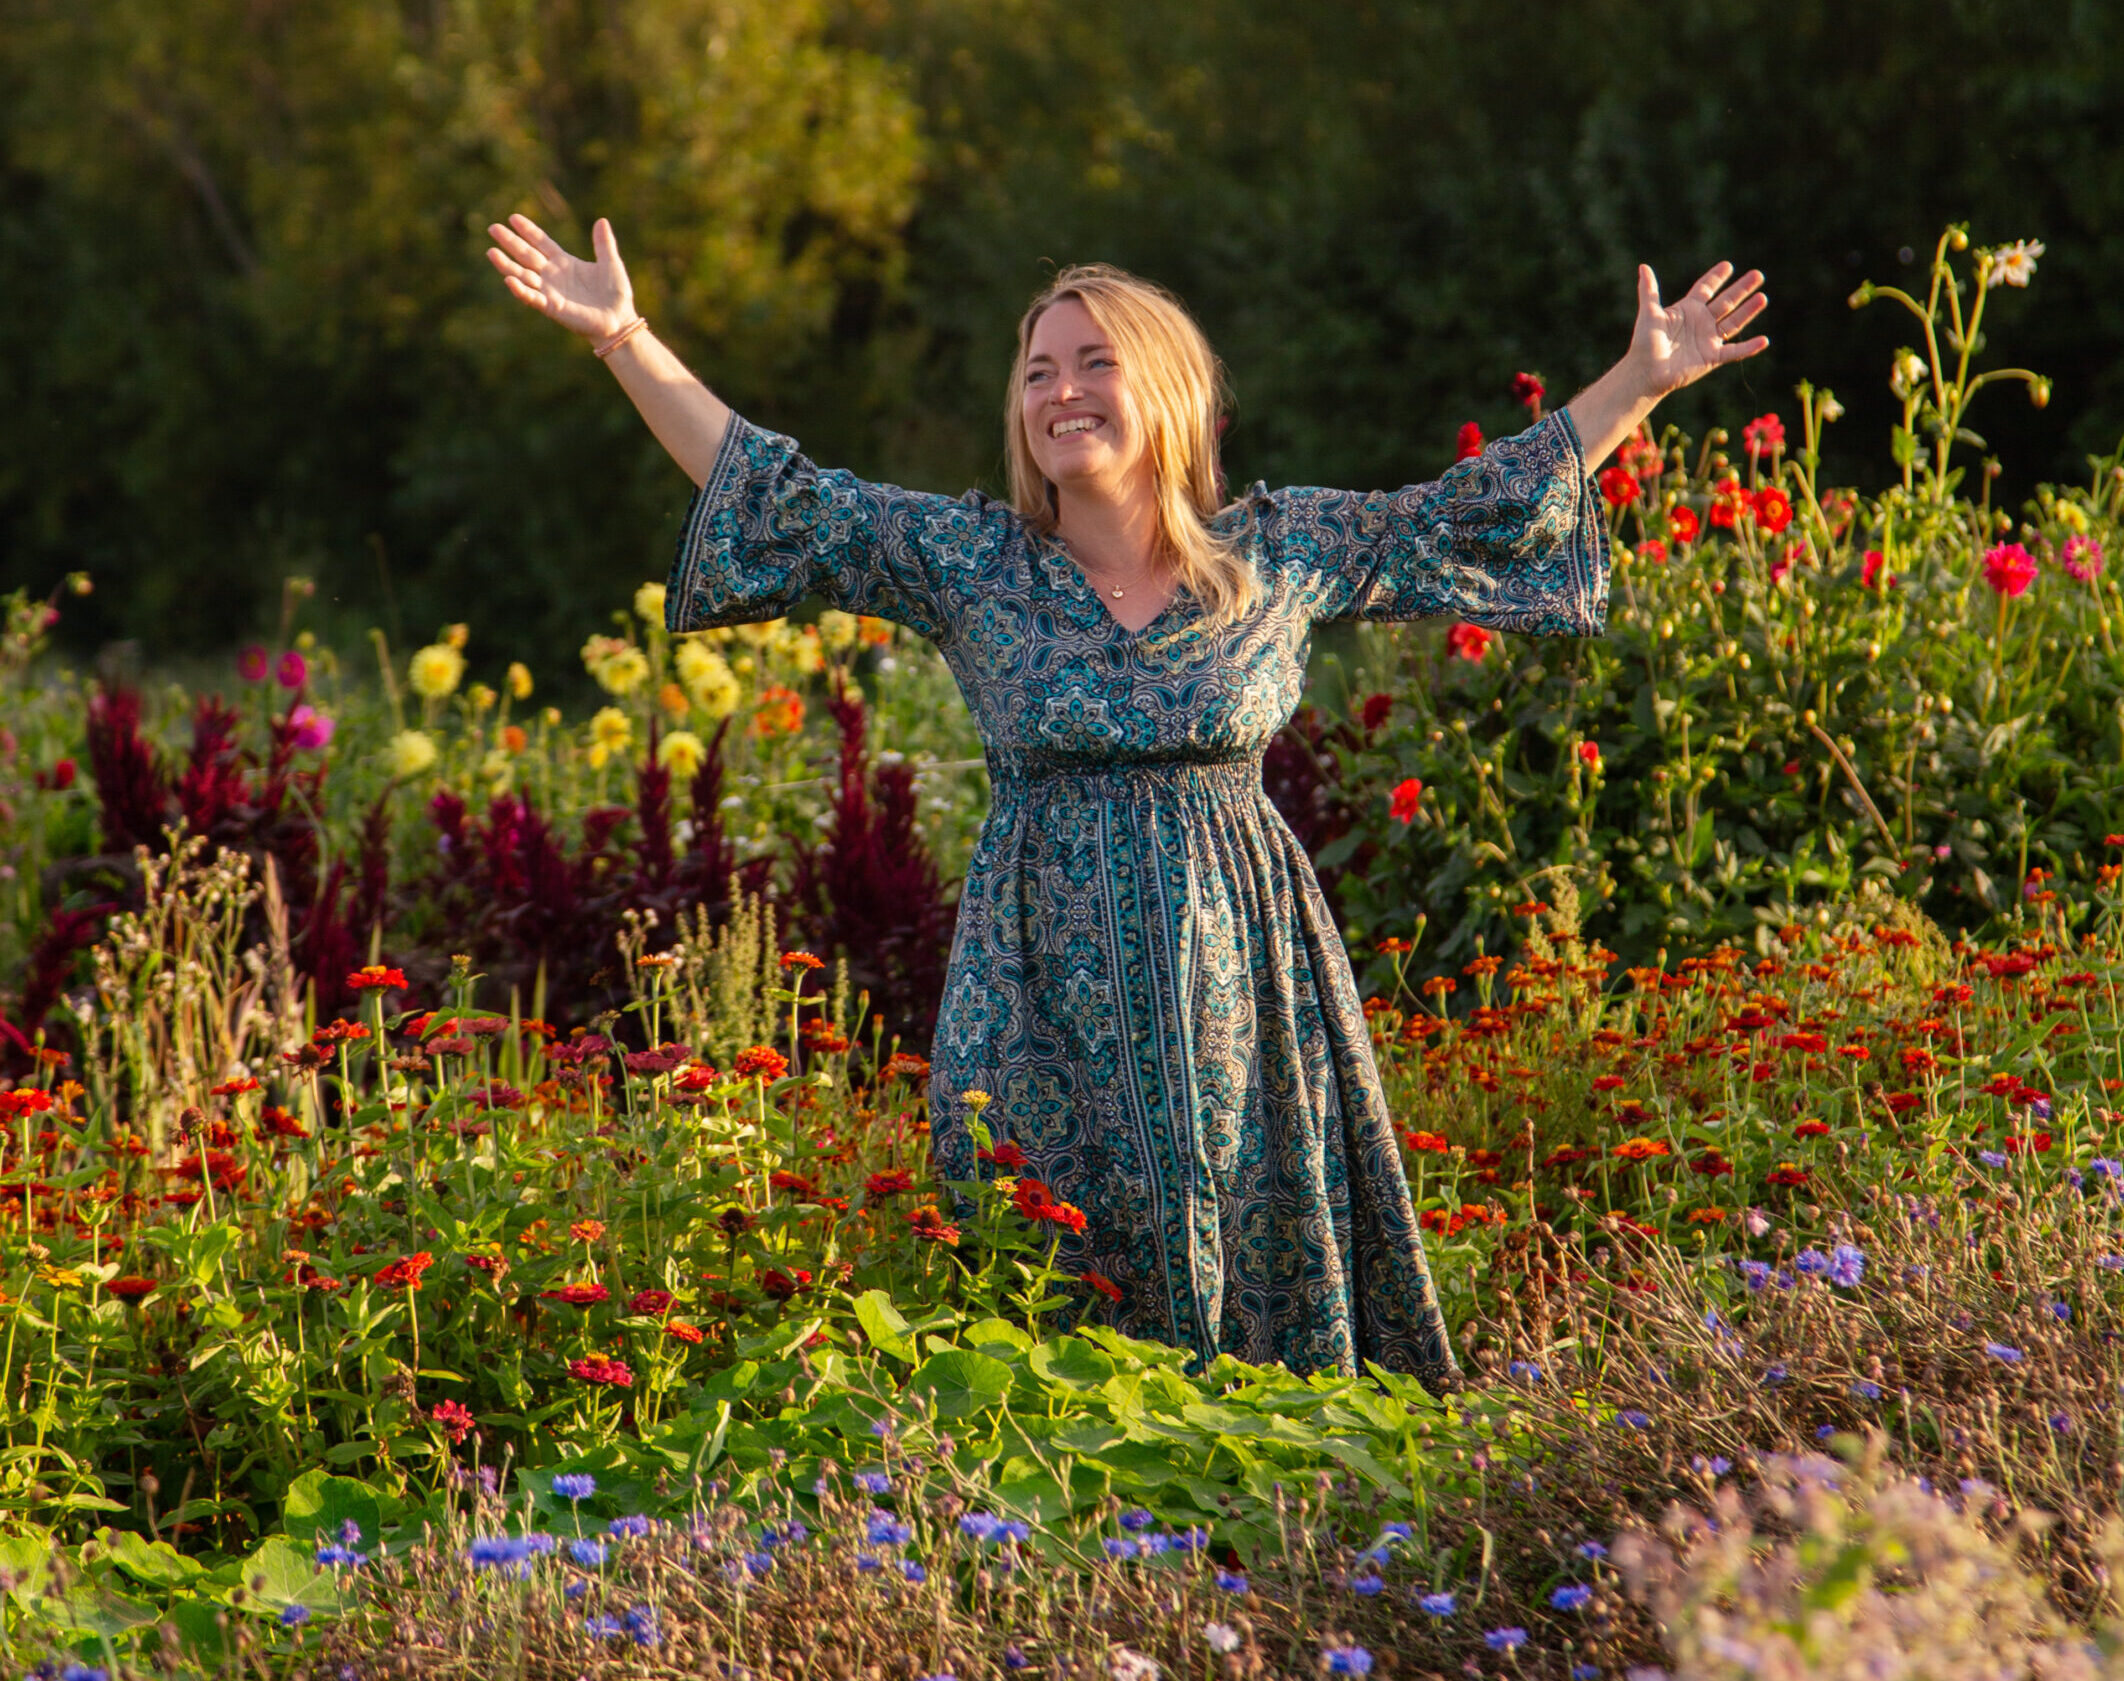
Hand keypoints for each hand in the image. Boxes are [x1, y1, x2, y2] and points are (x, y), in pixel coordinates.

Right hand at [484, 213, 636, 341]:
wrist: (620, 320)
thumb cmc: (615, 294)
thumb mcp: (611, 264)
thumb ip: (604, 244)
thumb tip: (602, 221)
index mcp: (564, 262)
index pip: (541, 242)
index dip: (528, 231)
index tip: (513, 217)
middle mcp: (553, 275)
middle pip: (526, 255)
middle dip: (510, 242)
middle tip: (493, 228)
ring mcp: (550, 291)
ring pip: (523, 275)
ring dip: (507, 265)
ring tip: (491, 252)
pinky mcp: (553, 307)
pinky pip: (533, 298)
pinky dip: (521, 290)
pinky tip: (509, 280)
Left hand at [1628, 261, 1768, 398]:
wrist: (1645, 373)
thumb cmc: (1644, 343)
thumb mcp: (1649, 314)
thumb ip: (1649, 291)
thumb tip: (1643, 267)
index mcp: (1688, 310)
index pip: (1706, 289)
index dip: (1716, 278)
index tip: (1728, 266)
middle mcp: (1701, 322)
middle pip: (1726, 302)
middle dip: (1742, 289)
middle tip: (1758, 275)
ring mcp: (1708, 340)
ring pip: (1733, 322)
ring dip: (1748, 311)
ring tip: (1763, 298)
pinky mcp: (1712, 358)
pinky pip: (1734, 352)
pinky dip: (1749, 348)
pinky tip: (1764, 340)